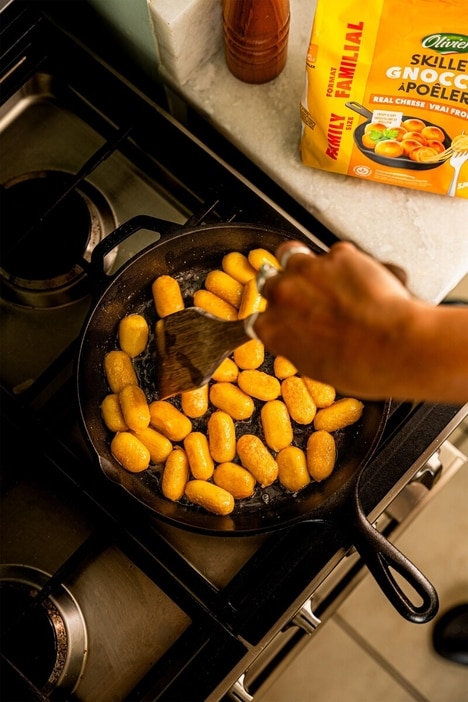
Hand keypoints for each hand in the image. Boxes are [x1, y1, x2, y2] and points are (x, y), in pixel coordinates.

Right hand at [254, 241, 414, 398]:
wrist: (393, 348)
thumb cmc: (361, 366)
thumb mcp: (316, 367)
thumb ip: (300, 345)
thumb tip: (306, 339)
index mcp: (272, 328)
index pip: (261, 317)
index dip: (276, 315)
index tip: (288, 318)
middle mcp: (282, 295)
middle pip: (271, 281)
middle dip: (288, 287)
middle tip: (310, 298)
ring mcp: (308, 270)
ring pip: (295, 256)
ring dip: (308, 266)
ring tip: (330, 280)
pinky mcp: (338, 255)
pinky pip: (337, 254)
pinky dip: (348, 264)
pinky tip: (362, 282)